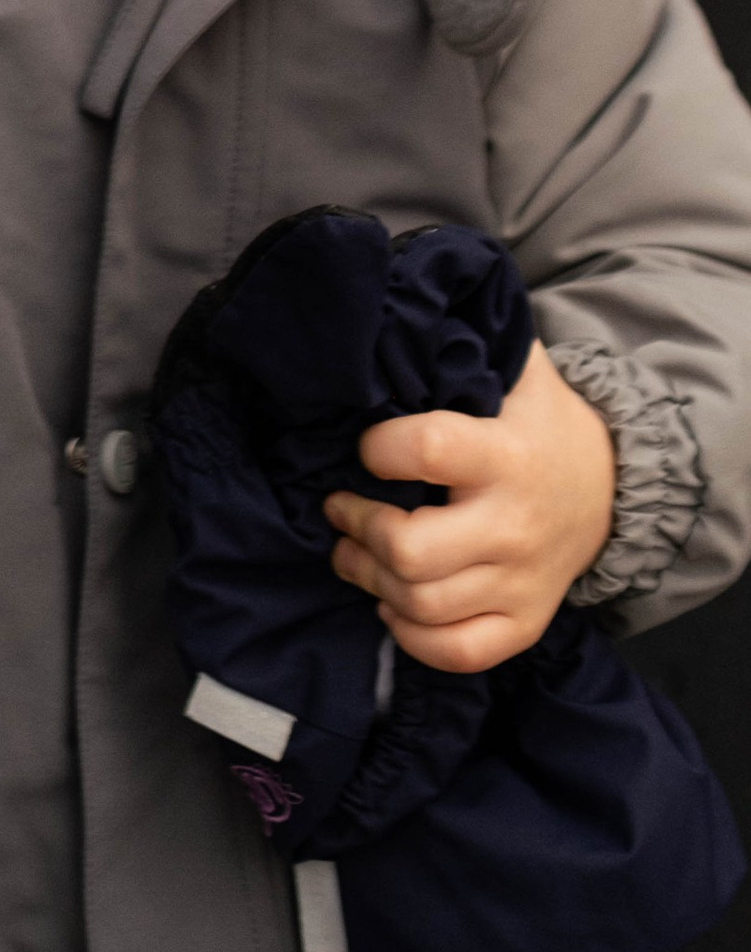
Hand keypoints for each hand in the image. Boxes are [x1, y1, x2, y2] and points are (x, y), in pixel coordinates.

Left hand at [323, 335, 615, 672]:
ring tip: (351, 550)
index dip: (378, 447)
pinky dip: (412, 635)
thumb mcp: (513, 367)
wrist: (614, 487)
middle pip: (411, 551)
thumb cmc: (537, 420)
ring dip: (369, 577)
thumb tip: (399, 300)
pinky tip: (391, 601)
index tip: (366, 447)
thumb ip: (463, 335)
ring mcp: (522, 582)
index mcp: (504, 454)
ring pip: (422, 604)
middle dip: (358, 527)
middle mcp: (514, 524)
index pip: (425, 450)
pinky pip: (458, 651)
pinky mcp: (526, 623)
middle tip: (338, 507)